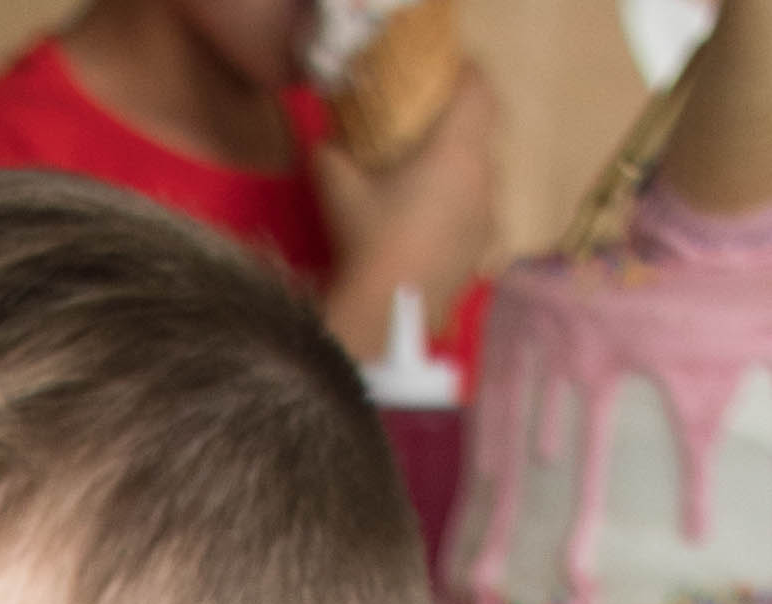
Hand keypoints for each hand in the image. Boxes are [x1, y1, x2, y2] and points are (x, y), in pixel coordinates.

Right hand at [317, 69, 498, 347]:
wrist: (383, 316)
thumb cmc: (365, 241)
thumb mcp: (336, 190)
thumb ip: (331, 155)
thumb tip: (322, 141)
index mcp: (456, 150)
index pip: (479, 90)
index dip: (463, 79)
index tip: (442, 84)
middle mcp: (483, 178)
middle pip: (483, 133)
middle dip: (460, 130)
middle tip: (430, 136)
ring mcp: (488, 218)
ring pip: (484, 178)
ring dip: (463, 175)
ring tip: (431, 188)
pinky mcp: (482, 252)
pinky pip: (478, 218)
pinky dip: (461, 215)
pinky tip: (434, 230)